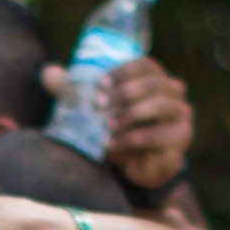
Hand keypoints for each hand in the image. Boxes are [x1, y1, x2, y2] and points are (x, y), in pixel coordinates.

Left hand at [77, 53, 194, 191]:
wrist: (134, 165)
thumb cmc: (115, 129)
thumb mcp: (92, 110)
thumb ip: (72, 91)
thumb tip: (48, 73)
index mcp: (155, 78)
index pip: (145, 65)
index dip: (123, 71)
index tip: (99, 84)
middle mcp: (173, 93)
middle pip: (155, 83)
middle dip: (124, 93)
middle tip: (99, 105)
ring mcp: (181, 115)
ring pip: (162, 106)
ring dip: (131, 114)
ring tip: (108, 126)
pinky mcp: (181, 139)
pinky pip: (162, 135)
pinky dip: (135, 139)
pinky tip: (114, 145)